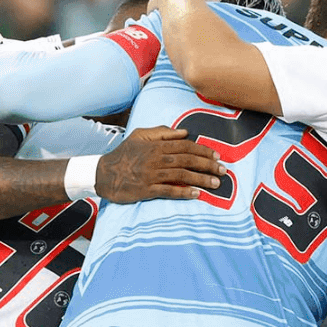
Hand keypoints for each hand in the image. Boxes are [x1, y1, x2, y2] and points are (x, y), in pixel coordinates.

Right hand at [94, 127, 225, 201]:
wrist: (103, 174)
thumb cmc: (124, 154)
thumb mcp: (140, 135)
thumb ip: (162, 132)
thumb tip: (185, 132)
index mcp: (156, 144)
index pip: (185, 145)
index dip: (203, 150)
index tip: (217, 155)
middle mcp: (155, 158)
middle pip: (187, 160)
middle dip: (207, 165)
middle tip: (223, 170)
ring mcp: (151, 174)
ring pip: (181, 175)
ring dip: (201, 179)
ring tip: (216, 183)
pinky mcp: (147, 190)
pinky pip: (169, 190)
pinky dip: (184, 192)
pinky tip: (196, 194)